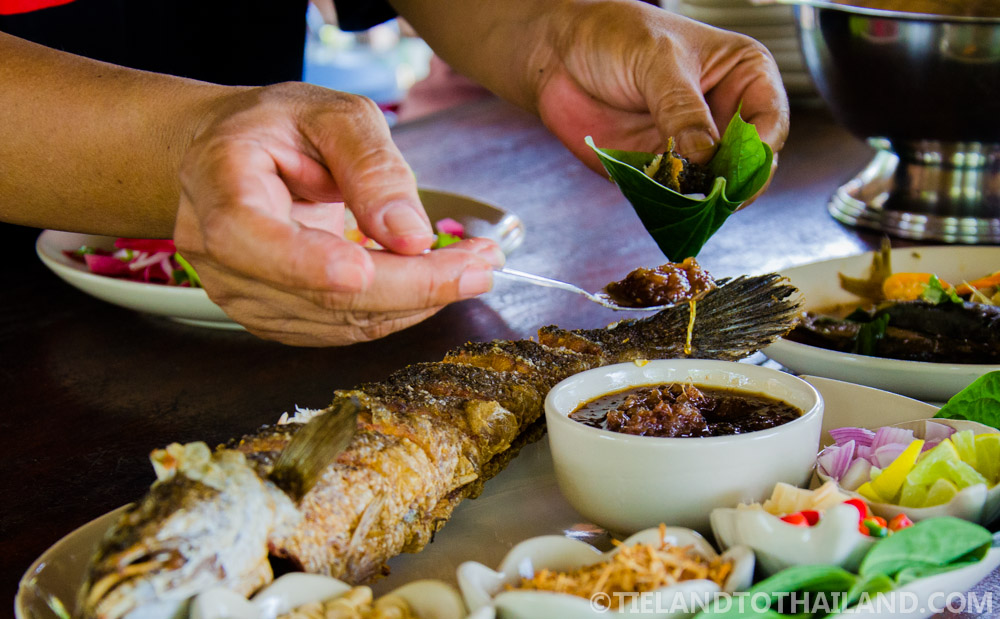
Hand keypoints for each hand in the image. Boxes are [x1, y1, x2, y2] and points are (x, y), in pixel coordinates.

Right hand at [174, 82, 502, 345]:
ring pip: (343, 320)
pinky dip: (400, 309)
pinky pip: (347, 328)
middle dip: (413, 284)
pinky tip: (434, 280)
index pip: (251, 239)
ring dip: (419, 299)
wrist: (229, 159)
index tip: (371, 265)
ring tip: (474, 264)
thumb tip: (411, 235)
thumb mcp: (331, 115)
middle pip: (321, 294)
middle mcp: (221, 257)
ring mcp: (244, 297)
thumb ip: (371, 167)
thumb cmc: (277, 127)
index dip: (311, 262)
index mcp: (219, 190)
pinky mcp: (275, 319)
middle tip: (483, 264)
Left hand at [532, 1, 788, 178]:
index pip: (770, 123)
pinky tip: (658, 200)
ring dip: (698, 199)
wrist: (558, 53)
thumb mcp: (656, 62)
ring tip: (680, 197)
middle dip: (730, 182)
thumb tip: (705, 156)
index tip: (733, 168)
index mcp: (743, 78)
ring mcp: (692, 147)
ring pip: (712, 188)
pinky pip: (674, 197)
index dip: (757, 150)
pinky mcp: (661, 169)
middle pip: (747, 165)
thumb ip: (681, 109)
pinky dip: (668, 204)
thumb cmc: (615, 36)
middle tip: (708, 192)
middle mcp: (724, 116)